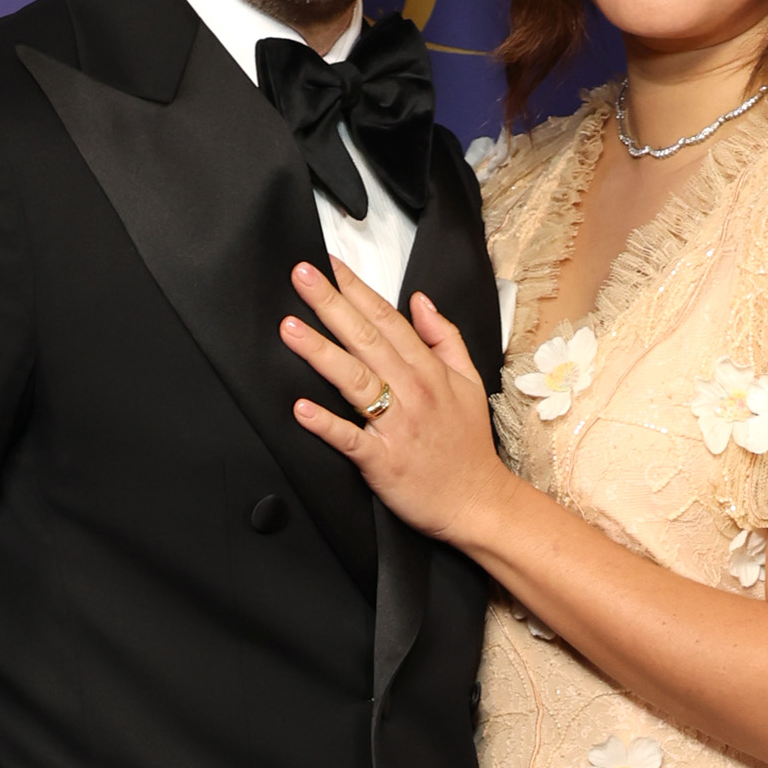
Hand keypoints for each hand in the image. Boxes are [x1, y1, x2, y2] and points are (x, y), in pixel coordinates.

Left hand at [282, 256, 509, 546]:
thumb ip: (445, 338)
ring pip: (355, 380)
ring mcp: (396, 426)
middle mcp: (412, 392)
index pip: (387, 320)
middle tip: (302, 276)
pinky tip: (302, 408)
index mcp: (428, 371)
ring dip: (321, 353)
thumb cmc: (468, 446)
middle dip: (332, 305)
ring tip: (290, 329)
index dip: (357, 290)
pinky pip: (350, 439)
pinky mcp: (382, 460)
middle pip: (366, 339)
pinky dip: (326, 424)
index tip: (331, 265)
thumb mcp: (469, 382)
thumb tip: (421, 301)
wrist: (477, 502)